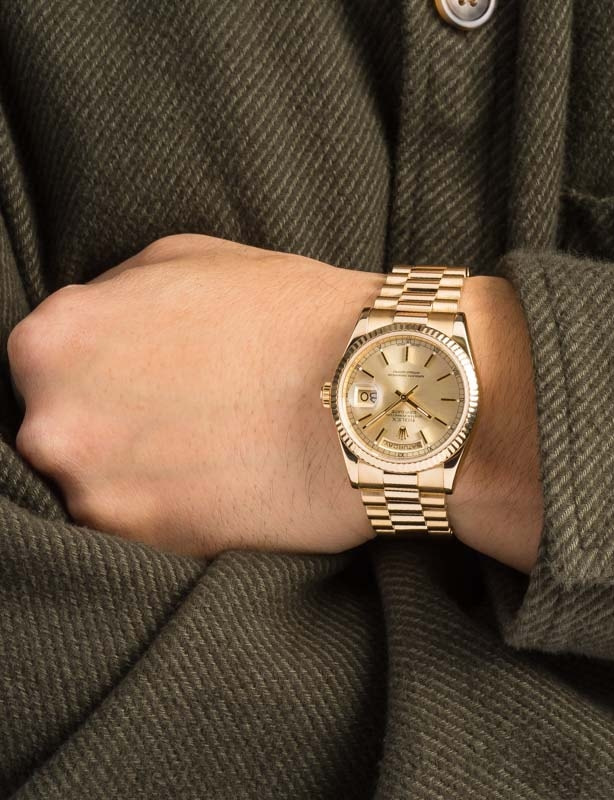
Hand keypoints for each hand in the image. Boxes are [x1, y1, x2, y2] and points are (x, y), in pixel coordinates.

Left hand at [8, 233, 542, 571]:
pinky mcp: (154, 546)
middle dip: (115, 424)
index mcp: (55, 340)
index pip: (45, 365)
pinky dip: (178, 512)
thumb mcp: (190, 259)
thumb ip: (116, 294)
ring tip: (212, 452)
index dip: (104, 371)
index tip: (144, 380)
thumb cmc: (293, 316)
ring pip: (100, 487)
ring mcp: (101, 492)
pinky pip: (145, 533)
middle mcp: (55, 421)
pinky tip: (226, 483)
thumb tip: (100, 327)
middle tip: (184, 417)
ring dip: (144, 474)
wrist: (376, 390)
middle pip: (63, 430)